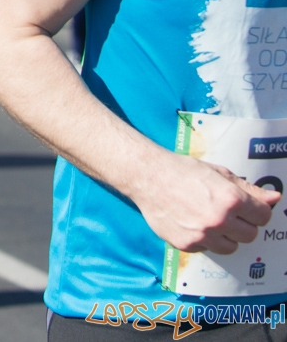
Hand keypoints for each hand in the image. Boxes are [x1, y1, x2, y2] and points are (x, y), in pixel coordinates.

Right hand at [131, 154, 280, 254]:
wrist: (146, 176)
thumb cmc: (182, 170)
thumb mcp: (218, 172)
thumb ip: (248, 189)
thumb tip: (274, 198)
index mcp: (230, 199)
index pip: (263, 216)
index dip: (257, 211)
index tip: (248, 208)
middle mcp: (218, 219)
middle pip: (250, 235)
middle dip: (242, 224)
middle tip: (227, 213)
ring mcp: (202, 235)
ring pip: (231, 247)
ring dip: (225, 236)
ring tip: (210, 219)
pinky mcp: (186, 244)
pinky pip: (207, 249)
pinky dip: (204, 240)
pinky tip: (193, 223)